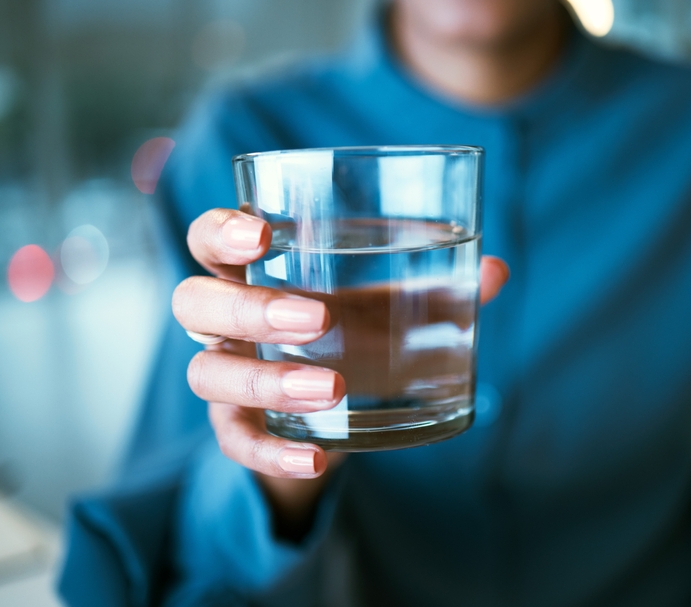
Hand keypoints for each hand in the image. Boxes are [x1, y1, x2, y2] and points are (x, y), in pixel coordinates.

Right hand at [172, 208, 508, 535]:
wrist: (338, 406)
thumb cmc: (354, 331)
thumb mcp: (387, 304)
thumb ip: (436, 285)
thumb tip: (496, 271)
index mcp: (253, 271)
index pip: (207, 239)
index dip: (221, 232)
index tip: (262, 234)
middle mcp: (224, 323)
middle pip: (194, 303)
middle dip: (249, 309)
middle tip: (317, 318)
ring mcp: (224, 377)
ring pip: (206, 374)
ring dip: (266, 381)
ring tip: (332, 388)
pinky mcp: (237, 428)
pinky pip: (235, 444)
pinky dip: (273, 454)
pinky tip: (318, 459)